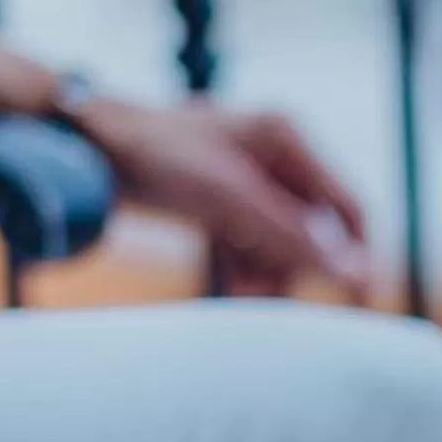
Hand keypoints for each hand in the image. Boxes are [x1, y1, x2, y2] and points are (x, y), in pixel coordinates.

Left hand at [77, 97, 371, 296]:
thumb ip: (294, 237)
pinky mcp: (220, 197)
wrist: (83, 146)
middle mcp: (273, 154)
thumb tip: (357, 273)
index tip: (358, 302)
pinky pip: (250, 241)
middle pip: (312, 229)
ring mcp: (245, 177)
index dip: (355, 256)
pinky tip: (229, 284)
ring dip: (267, 272)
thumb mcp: (232, 199)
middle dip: (296, 267)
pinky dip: (243, 266)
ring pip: (280, 241)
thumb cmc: (157, 156)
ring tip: (241, 292)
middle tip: (274, 298)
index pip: (346, 207)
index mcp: (287, 139)